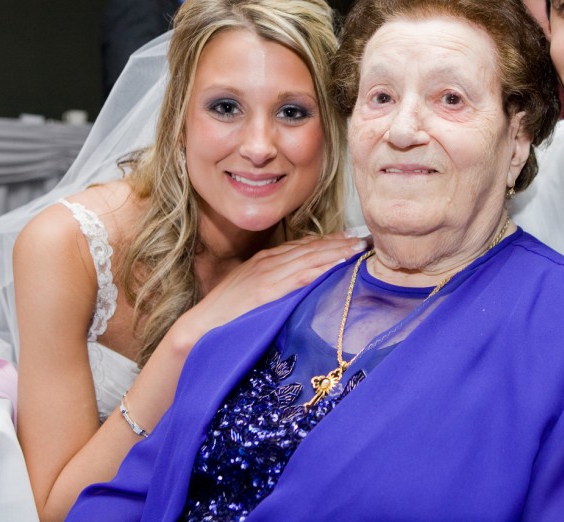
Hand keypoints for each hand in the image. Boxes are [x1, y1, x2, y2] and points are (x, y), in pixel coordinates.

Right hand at [180, 232, 368, 338]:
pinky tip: (339, 264)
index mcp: (265, 260)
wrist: (200, 326)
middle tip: (363, 239)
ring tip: (358, 248)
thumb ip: (274, 283)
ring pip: (309, 258)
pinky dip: (321, 268)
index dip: (328, 240)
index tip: (349, 237)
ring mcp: (267, 274)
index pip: (302, 245)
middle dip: (338, 242)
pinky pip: (300, 276)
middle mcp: (268, 262)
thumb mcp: (252, 291)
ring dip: (336, 251)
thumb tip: (299, 284)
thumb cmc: (226, 314)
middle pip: (310, 248)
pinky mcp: (267, 290)